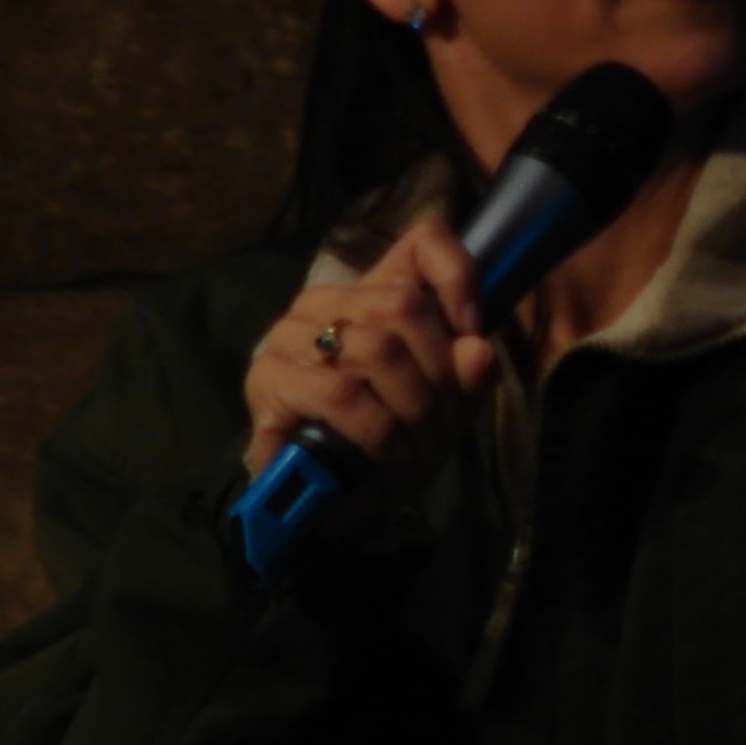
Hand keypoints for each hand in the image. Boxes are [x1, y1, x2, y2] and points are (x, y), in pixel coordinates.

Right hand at [242, 211, 496, 485]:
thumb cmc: (390, 444)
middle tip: (438, 423)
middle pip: (404, 304)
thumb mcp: (446, 410)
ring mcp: (291, 334)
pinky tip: (383, 450)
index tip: (473, 330)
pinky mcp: (268, 378)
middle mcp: (329, 300)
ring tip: (413, 442)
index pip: (425, 239)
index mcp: (375, 292)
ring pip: (375, 346)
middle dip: (437, 375)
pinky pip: (340, 391)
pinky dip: (376, 427)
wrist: (333, 505)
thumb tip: (477, 350)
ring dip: (410, 406)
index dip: (458, 275)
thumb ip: (467, 377)